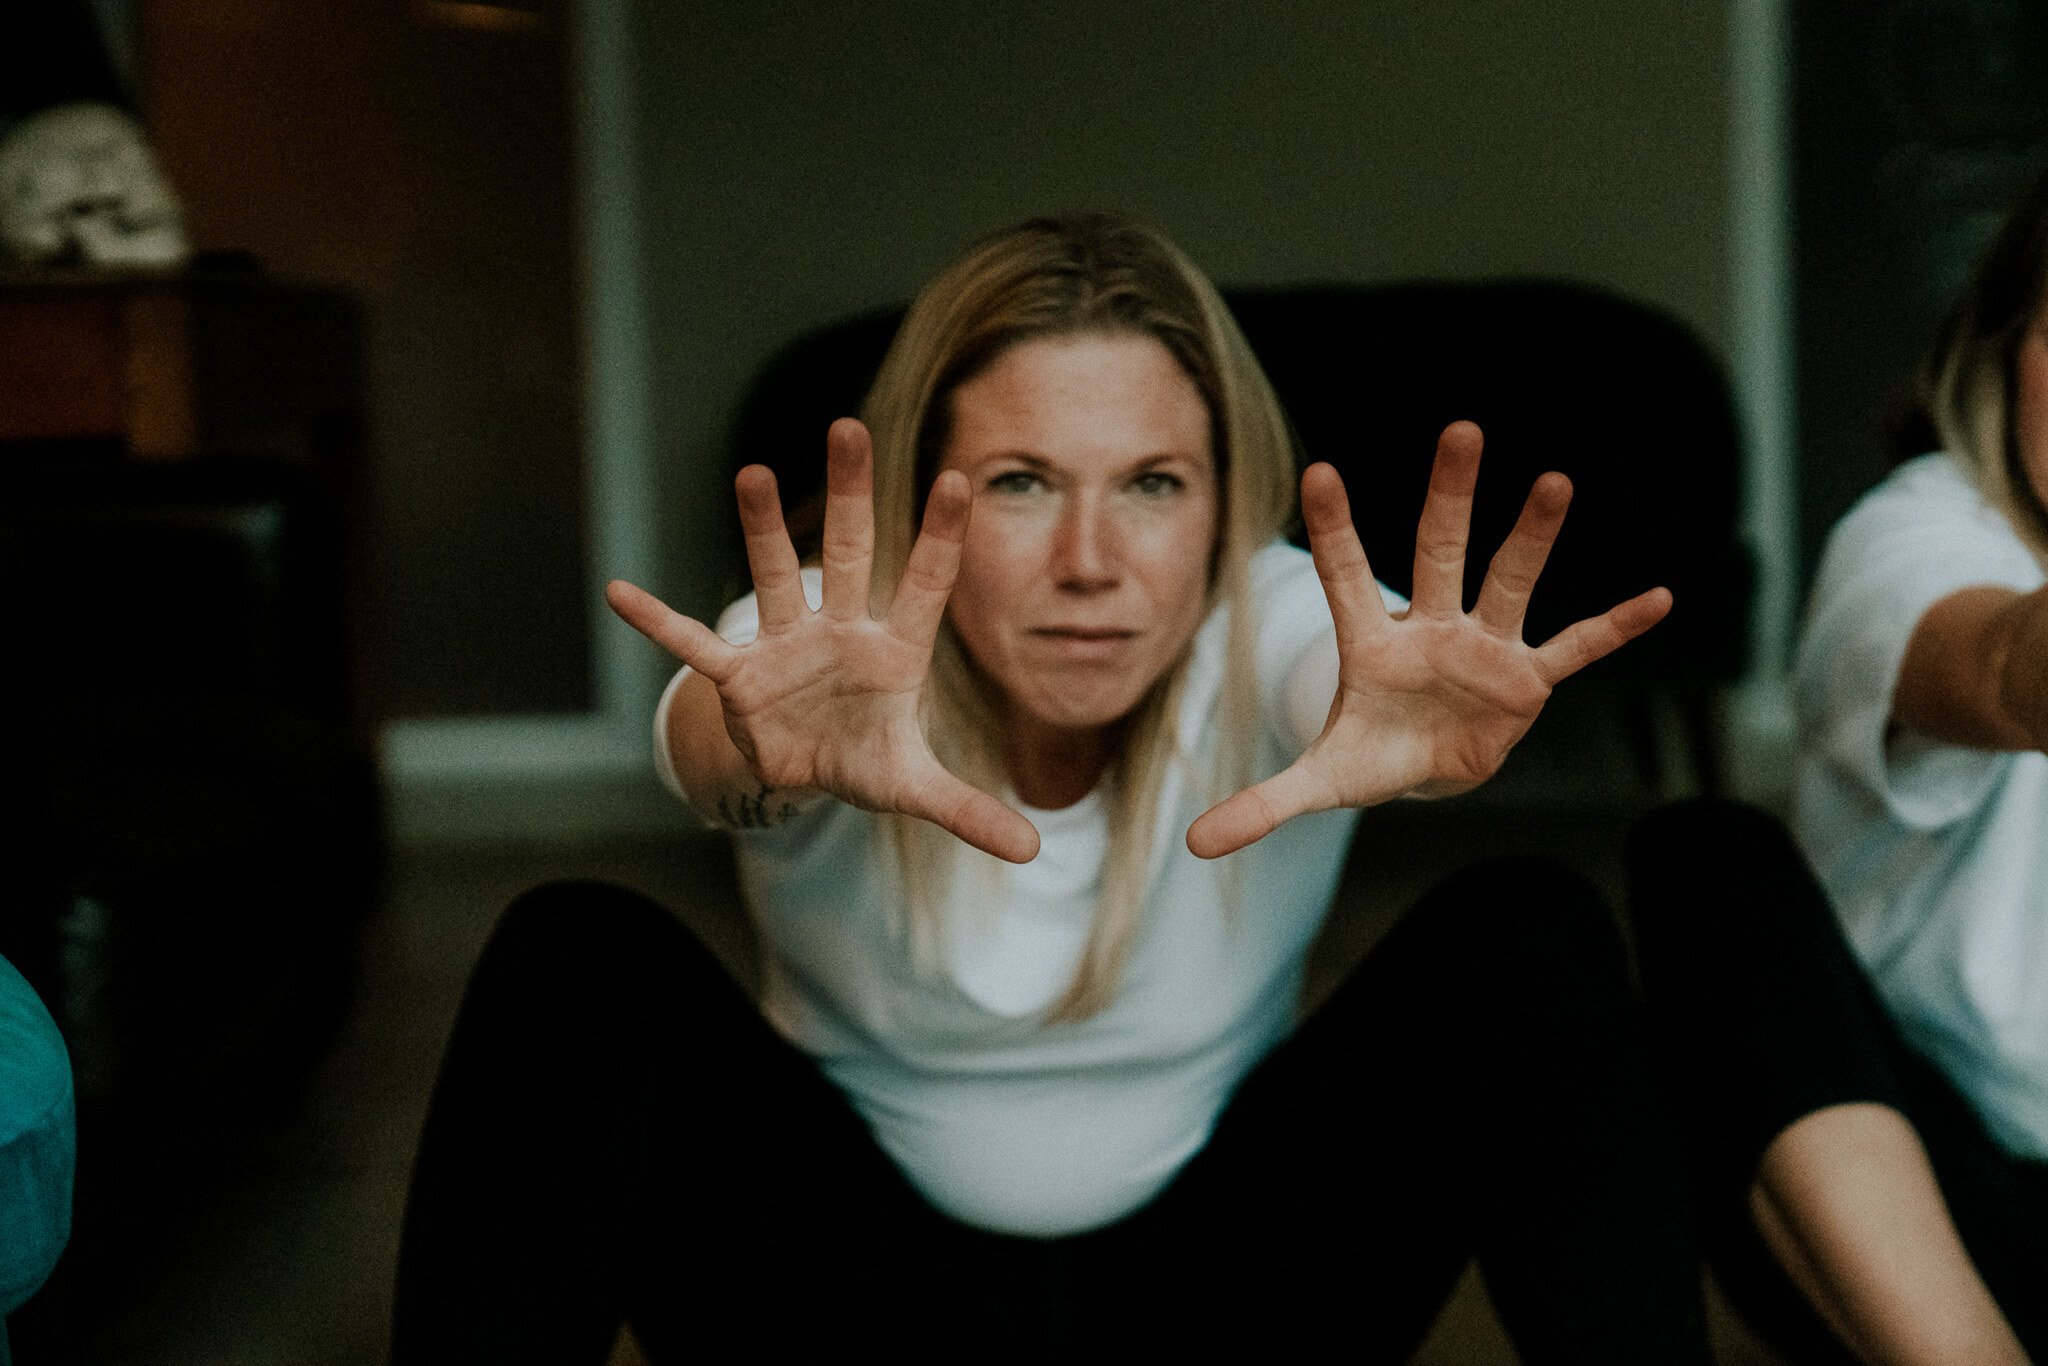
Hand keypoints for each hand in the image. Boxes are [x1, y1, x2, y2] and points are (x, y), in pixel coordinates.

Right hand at [607, 418, 1040, 863]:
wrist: (805, 772)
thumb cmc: (865, 759)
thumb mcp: (915, 789)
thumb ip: (969, 810)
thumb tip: (1032, 851)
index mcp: (893, 652)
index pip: (926, 586)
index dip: (942, 539)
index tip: (960, 480)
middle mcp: (840, 632)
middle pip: (848, 554)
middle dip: (850, 497)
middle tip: (848, 429)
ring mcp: (786, 648)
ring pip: (774, 578)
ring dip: (762, 530)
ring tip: (753, 473)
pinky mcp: (740, 678)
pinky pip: (694, 644)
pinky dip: (658, 623)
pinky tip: (619, 592)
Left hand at [1186, 420, 1670, 858]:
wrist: (1430, 767)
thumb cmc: (1373, 754)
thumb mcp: (1320, 782)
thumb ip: (1263, 804)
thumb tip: (1193, 845)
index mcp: (1374, 643)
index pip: (1347, 579)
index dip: (1335, 532)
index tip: (1318, 474)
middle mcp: (1431, 628)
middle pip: (1439, 552)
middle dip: (1451, 495)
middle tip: (1462, 430)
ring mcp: (1484, 647)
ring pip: (1508, 581)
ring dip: (1531, 537)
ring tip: (1555, 481)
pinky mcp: (1527, 680)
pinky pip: (1575, 649)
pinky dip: (1614, 629)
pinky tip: (1658, 598)